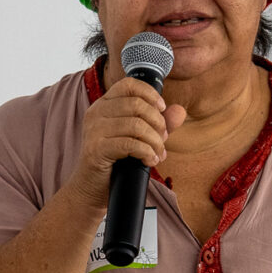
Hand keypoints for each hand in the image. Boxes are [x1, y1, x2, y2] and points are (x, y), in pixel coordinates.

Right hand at [67, 75, 186, 207]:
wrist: (92, 188)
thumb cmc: (116, 161)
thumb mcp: (139, 138)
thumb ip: (158, 123)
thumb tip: (180, 111)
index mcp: (104, 105)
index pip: (128, 85)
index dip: (150, 94)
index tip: (162, 108)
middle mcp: (96, 113)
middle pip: (136, 104)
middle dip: (157, 122)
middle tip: (162, 139)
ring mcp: (94, 130)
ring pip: (136, 125)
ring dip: (155, 141)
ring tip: (158, 153)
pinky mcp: (96, 149)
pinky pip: (130, 144)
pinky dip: (146, 152)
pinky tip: (150, 160)